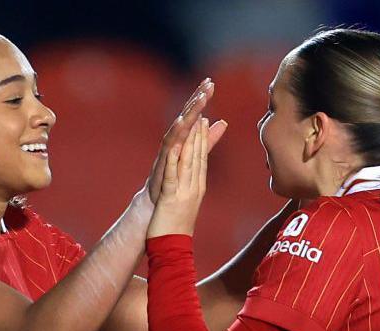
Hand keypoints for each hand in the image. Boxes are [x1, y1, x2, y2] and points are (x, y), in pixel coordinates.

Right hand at [144, 79, 227, 203]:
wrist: (157, 200)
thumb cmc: (174, 176)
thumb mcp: (194, 154)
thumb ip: (207, 139)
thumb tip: (223, 122)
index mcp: (182, 138)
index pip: (193, 114)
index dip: (200, 98)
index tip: (210, 82)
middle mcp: (173, 141)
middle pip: (186, 116)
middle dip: (196, 100)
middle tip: (207, 84)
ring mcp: (167, 152)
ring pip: (178, 129)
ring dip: (187, 115)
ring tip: (198, 101)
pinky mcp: (162, 163)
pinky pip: (168, 148)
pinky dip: (174, 137)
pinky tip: (181, 125)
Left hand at [147, 118, 208, 238]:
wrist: (172, 249)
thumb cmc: (177, 227)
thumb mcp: (186, 203)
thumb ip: (190, 187)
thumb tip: (195, 177)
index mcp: (197, 188)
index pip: (202, 159)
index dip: (203, 138)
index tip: (204, 119)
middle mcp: (194, 188)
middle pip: (198, 156)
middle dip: (199, 133)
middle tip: (201, 111)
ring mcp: (183, 193)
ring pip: (188, 162)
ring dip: (191, 140)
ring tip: (192, 121)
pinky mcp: (171, 199)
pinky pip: (173, 176)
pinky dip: (174, 159)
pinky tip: (175, 146)